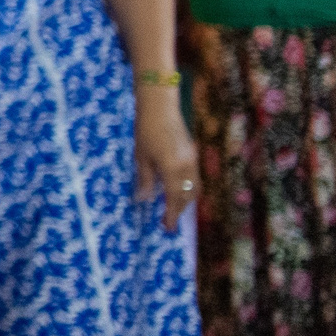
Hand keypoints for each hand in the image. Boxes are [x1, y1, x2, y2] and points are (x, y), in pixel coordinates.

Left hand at [134, 92, 198, 230]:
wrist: (160, 106)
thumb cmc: (145, 130)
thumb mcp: (142, 157)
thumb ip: (146, 180)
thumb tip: (144, 200)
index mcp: (173, 169)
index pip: (175, 199)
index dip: (172, 215)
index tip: (167, 228)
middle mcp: (188, 166)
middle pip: (188, 196)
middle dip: (180, 210)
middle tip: (167, 220)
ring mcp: (193, 159)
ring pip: (194, 187)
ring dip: (185, 200)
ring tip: (172, 208)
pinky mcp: (193, 153)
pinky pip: (194, 177)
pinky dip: (187, 188)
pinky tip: (177, 190)